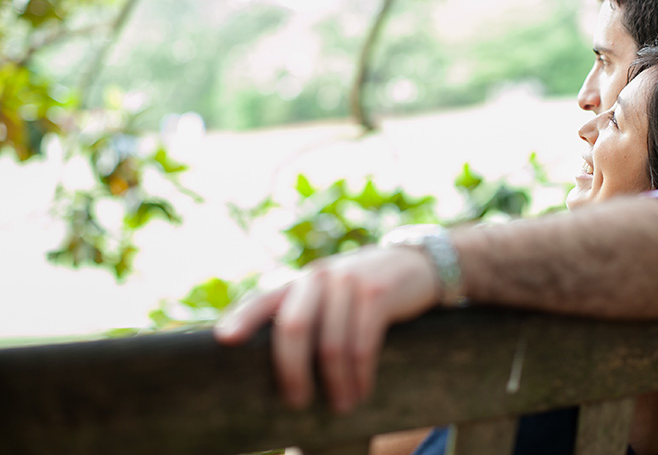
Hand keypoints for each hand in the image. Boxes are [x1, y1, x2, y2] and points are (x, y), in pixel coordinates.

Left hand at [214, 246, 439, 413]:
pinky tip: (362, 390)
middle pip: (293, 327)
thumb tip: (282, 373)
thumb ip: (308, 315)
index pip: (263, 298)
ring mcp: (348, 282)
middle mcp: (319, 276)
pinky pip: (362, 344)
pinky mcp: (377, 293)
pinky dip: (361, 374)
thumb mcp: (333, 295)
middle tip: (296, 402)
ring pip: (331, 344)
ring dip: (336, 383)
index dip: (242, 318)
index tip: (225, 341)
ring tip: (342, 406)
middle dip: (292, 371)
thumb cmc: (366, 293)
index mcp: (300, 281)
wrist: (417, 265)